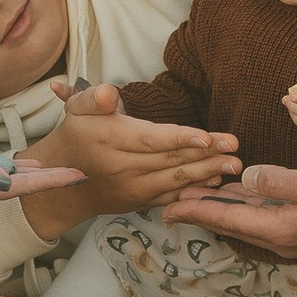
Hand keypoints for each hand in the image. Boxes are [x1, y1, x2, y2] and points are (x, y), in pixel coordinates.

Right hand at [0, 138, 83, 211]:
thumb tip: (8, 182)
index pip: (26, 188)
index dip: (54, 180)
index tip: (80, 175)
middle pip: (26, 188)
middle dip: (53, 181)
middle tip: (81, 173)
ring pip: (15, 184)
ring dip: (38, 178)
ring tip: (61, 171)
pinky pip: (0, 178)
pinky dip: (17, 172)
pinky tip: (24, 166)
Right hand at [36, 81, 242, 231]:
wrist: (61, 186)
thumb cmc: (75, 137)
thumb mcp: (76, 109)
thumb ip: (94, 97)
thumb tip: (111, 94)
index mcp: (108, 140)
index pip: (149, 140)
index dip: (180, 138)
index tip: (208, 136)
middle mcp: (121, 168)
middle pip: (169, 160)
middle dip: (205, 154)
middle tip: (235, 148)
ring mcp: (132, 189)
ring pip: (174, 180)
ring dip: (206, 173)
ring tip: (234, 164)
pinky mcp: (140, 202)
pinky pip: (171, 198)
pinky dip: (194, 190)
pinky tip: (215, 181)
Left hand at [178, 161, 296, 256]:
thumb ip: (278, 181)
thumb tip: (244, 177)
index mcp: (279, 229)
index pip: (227, 219)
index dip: (196, 211)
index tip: (168, 207)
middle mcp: (281, 238)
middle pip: (231, 224)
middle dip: (202, 212)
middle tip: (172, 202)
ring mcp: (293, 236)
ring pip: (246, 222)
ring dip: (221, 210)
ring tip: (197, 198)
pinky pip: (262, 219)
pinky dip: (244, 208)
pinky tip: (238, 197)